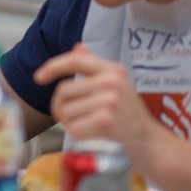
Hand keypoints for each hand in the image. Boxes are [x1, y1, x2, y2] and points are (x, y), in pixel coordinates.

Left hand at [34, 43, 154, 153]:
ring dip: (69, 123)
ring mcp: (110, 101)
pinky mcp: (106, 121)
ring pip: (65, 111)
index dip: (52, 67)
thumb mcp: (116, 86)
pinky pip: (73, 128)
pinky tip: (91, 136)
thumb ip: (94, 68)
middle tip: (75, 117)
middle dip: (61, 107)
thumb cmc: (129, 116)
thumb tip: (78, 47)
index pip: (75, 61)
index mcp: (113, 70)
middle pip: (63, 91)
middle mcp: (112, 82)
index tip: (38, 77)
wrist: (151, 144)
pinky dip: (76, 135)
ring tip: (88, 127)